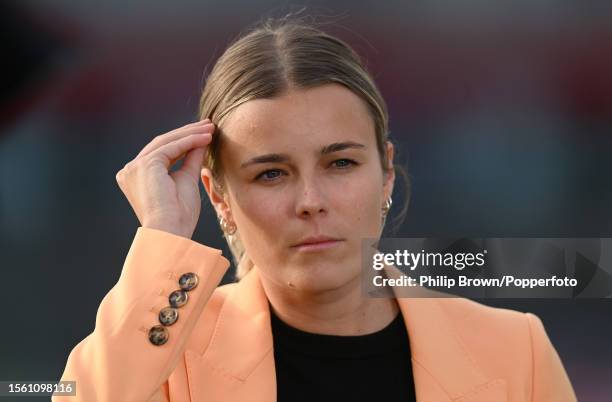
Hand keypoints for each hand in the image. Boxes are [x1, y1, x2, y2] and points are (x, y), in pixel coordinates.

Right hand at [115, 119, 214, 237]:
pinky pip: (170, 148)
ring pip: (166, 142)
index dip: (183, 141)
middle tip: (208, 124)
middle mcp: (131, 170)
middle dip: (187, 132)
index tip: (204, 134)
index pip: (162, 152)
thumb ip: (191, 160)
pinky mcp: (144, 166)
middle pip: (162, 143)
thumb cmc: (179, 216)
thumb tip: (201, 141)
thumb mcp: (186, 181)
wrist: (172, 232)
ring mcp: (135, 167)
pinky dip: (189, 141)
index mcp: (137, 176)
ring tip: (211, 129)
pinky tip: (206, 138)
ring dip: (190, 134)